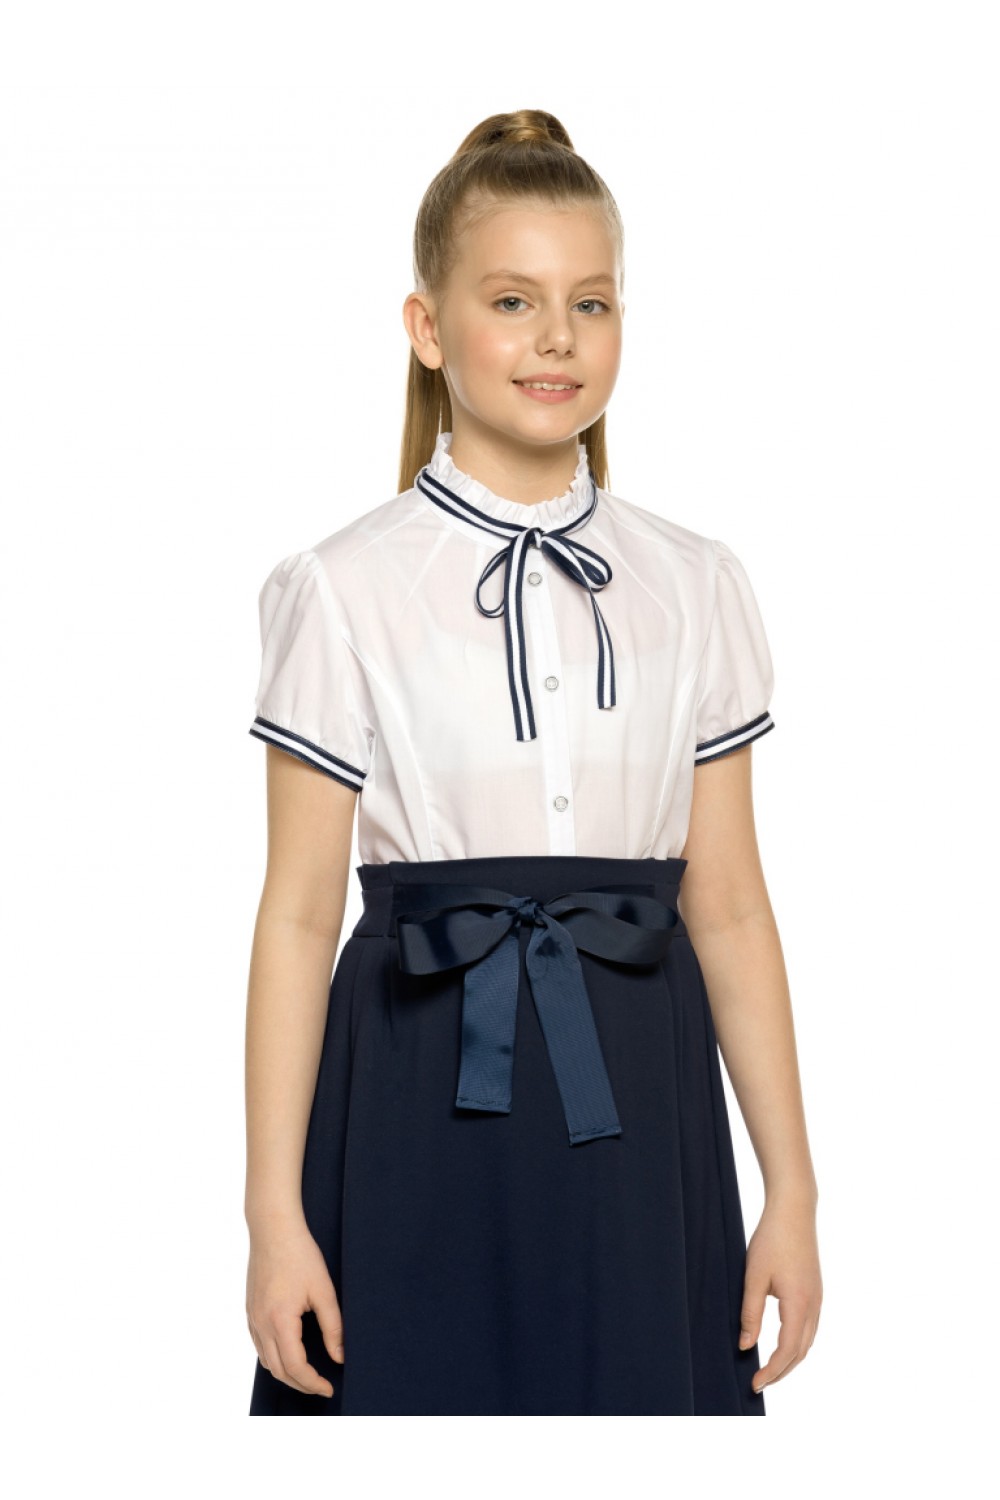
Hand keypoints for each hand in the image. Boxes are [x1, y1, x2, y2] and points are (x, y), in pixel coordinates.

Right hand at [246, 1214, 344, 1397]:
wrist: (273, 1229)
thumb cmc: (300, 1255)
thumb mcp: (324, 1290)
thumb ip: (333, 1326)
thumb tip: (339, 1356)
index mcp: (280, 1320)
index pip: (295, 1367)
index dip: (313, 1383)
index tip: (328, 1388)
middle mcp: (261, 1324)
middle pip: (279, 1370)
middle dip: (301, 1384)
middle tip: (322, 1386)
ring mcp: (252, 1318)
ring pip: (266, 1361)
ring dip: (286, 1374)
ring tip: (308, 1374)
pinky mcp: (250, 1311)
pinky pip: (260, 1346)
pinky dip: (275, 1358)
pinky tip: (290, 1354)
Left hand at [739, 1195, 821, 1394]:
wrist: (794, 1210)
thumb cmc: (771, 1239)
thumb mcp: (754, 1276)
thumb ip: (750, 1313)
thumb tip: (745, 1346)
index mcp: (800, 1304)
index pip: (787, 1351)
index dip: (772, 1371)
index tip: (755, 1384)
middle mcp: (814, 1305)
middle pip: (800, 1352)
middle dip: (781, 1372)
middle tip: (759, 1383)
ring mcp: (818, 1298)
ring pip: (807, 1341)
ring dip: (790, 1359)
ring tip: (769, 1369)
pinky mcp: (815, 1290)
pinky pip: (809, 1327)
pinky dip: (797, 1343)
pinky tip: (782, 1343)